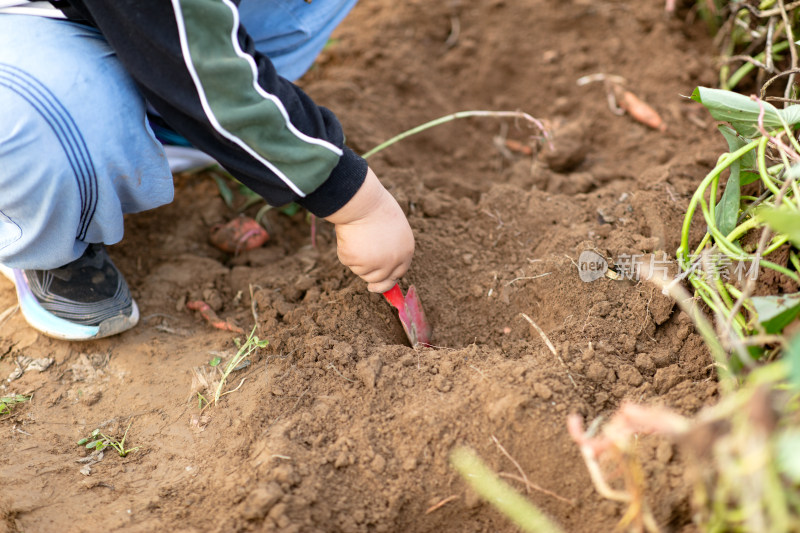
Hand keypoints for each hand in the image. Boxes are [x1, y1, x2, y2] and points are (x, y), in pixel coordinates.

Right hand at [325, 168, 413, 292]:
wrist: (362, 202)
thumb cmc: (377, 207)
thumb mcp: (394, 228)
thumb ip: (392, 247)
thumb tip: (381, 263)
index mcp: (406, 251)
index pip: (398, 273)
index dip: (387, 280)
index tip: (377, 285)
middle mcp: (392, 262)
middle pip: (378, 280)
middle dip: (370, 278)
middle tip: (364, 272)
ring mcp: (374, 264)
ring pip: (360, 271)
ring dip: (356, 258)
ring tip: (359, 235)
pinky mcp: (356, 261)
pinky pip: (347, 260)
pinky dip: (345, 250)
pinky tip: (350, 235)